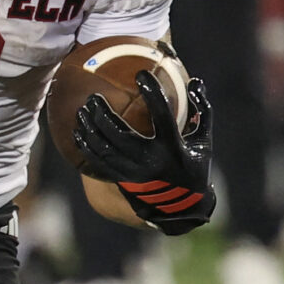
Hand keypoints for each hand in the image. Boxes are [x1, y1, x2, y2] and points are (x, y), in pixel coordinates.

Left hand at [76, 73, 217, 233]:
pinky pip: (99, 163)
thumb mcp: (204, 142)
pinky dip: (87, 146)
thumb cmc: (194, 167)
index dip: (152, 93)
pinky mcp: (124, 181)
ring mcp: (135, 173)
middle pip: (120, 134)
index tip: (141, 74)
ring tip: (82, 110)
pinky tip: (78, 133)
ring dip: (90, 128)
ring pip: (105, 149)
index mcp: (173, 149)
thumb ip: (202, 110)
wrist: (183, 209)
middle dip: (104, 114)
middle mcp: (152, 161)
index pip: (162, 115)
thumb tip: (195, 81)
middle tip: (94, 97)